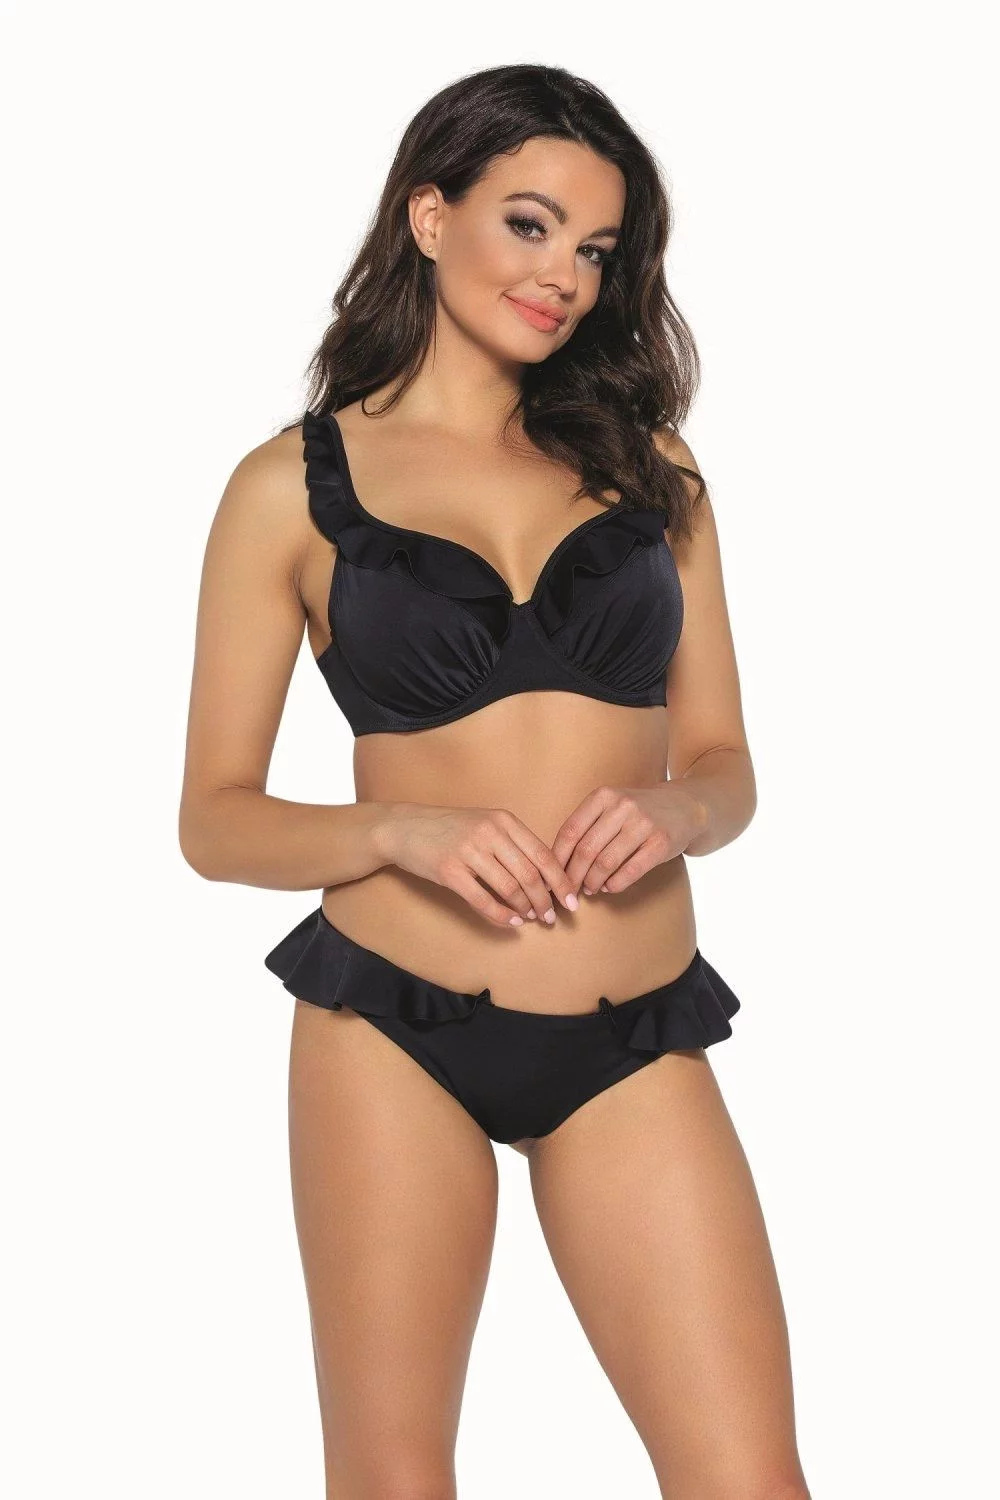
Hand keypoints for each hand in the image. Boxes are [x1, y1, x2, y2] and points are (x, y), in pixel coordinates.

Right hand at [378, 804, 579, 928]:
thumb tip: (545, 876)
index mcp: (503, 820)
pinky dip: (501, 915)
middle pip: (530, 874)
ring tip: (531, 918)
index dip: (561, 881)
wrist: (405, 828)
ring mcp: (468, 851)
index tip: (572, 900)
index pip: (543, 854)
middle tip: (551, 917)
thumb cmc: (450, 829)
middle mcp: (489, 833)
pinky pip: (483, 900)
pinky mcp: (449, 871)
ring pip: (510, 888)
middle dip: (546, 900)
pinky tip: (511, 922)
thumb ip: (513, 843)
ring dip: (525, 908)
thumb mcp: (485, 824)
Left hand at [550, 783, 708, 897]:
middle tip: (569, 890)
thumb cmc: (637, 812)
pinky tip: (610, 887)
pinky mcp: (661, 842)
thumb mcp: (610, 807)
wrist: (684, 806)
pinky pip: (631, 871)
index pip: (570, 831)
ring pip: (606, 862)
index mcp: (603, 796)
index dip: (558, 858)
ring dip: (593, 882)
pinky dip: (616, 884)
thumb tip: (557, 864)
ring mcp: (644, 823)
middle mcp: (622, 806)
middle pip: (586, 850)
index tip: (552, 877)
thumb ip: (586, 827)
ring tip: (590, 889)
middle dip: (573, 876)